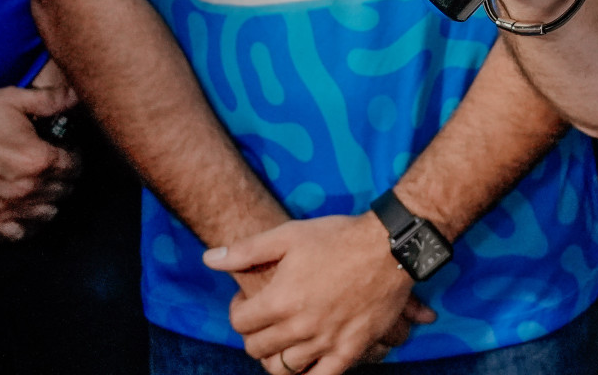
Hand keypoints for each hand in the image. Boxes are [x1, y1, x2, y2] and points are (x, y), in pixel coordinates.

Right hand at [0, 82, 79, 245]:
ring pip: (44, 213)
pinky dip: (24, 223)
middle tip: (56, 169)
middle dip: (63, 179)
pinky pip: (15, 231)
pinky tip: (23, 212)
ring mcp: (4, 207)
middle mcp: (25, 188)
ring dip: (48, 201)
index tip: (68, 153)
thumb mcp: (14, 99)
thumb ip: (50, 100)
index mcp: (37, 159)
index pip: (74, 167)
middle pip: (61, 191)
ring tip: (43, 190)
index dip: (74, 158)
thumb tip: (76, 96)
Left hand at [205, 213, 436, 374]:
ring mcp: (325, 341)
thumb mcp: (289, 235)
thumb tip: (208, 259)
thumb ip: (246, 251)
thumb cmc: (337, 237)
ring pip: (283, 368)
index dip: (238, 310)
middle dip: (253, 334)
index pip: (240, 323)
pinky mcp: (350, 350)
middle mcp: (300, 326)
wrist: (389, 247)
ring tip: (283, 338)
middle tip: (265, 319)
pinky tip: (305, 362)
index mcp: (280, 299)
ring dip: (275, 356)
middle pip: (257, 348)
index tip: (248, 300)